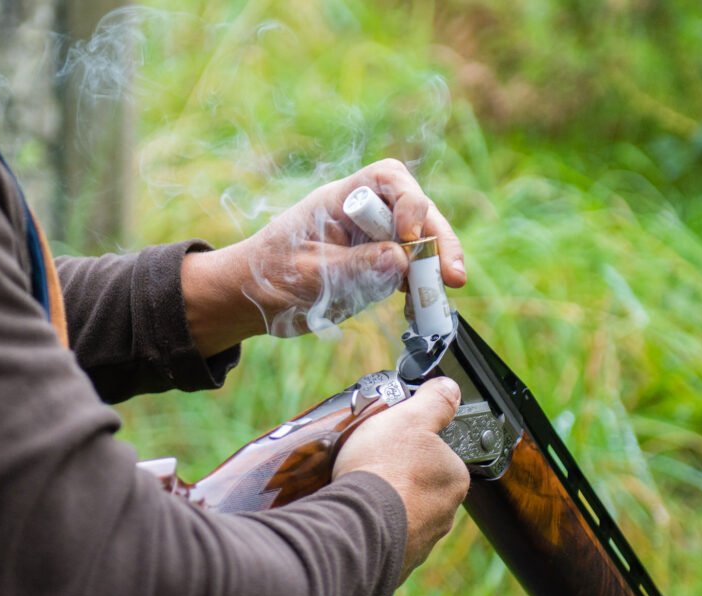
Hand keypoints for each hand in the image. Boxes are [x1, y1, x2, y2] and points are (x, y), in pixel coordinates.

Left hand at [181, 159, 465, 355]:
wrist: (249, 299)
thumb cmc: (268, 277)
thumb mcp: (308, 274)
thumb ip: (354, 266)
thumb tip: (401, 260)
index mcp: (339, 199)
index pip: (388, 180)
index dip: (409, 204)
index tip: (409, 239)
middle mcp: (362, 214)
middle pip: (415, 211)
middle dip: (438, 240)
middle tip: (453, 277)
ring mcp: (371, 240)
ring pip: (419, 243)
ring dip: (434, 268)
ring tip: (438, 299)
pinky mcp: (376, 266)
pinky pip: (409, 271)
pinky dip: (420, 288)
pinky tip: (421, 310)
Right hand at [333, 377, 468, 579]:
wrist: (355, 526)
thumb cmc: (383, 469)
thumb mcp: (409, 418)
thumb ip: (434, 402)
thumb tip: (450, 388)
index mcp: (453, 479)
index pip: (439, 457)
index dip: (414, 447)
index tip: (392, 444)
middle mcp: (443, 515)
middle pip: (421, 488)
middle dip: (398, 479)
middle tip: (369, 466)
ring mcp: (418, 544)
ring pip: (402, 517)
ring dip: (384, 507)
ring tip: (355, 492)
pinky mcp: (393, 563)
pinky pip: (383, 540)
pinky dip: (370, 530)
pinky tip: (351, 517)